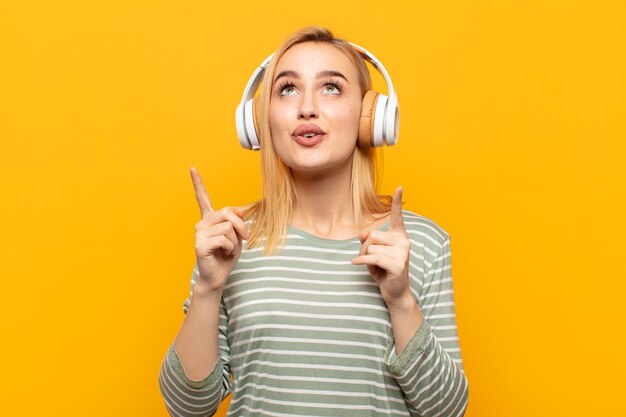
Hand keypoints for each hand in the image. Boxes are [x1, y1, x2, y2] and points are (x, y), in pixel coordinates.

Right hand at [190, 166, 248, 293]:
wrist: (217, 276)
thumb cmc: (227, 256)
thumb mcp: (236, 235)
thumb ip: (237, 221)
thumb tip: (244, 211)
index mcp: (209, 219)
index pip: (202, 198)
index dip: (197, 183)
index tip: (192, 168)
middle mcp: (201, 223)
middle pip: (227, 212)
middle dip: (241, 226)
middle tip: (244, 238)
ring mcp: (199, 233)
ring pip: (228, 227)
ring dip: (235, 241)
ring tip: (227, 250)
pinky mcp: (200, 244)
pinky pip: (224, 239)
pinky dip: (230, 248)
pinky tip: (222, 254)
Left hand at [351, 186, 411, 306]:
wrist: (394, 292)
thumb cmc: (383, 271)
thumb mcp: (373, 253)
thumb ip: (367, 241)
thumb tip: (363, 234)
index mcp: (399, 237)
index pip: (397, 217)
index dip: (397, 202)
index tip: (399, 187)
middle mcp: (404, 242)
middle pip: (372, 235)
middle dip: (364, 247)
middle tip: (369, 260)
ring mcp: (403, 253)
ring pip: (370, 247)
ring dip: (364, 257)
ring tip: (373, 267)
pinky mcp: (398, 264)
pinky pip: (371, 257)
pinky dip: (360, 262)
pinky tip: (355, 264)